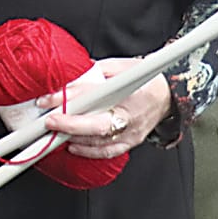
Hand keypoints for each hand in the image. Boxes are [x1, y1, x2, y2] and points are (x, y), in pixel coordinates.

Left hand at [39, 58, 172, 158]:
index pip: (94, 98)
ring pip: (98, 142)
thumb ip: (98, 70)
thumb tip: (74, 71)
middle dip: (67, 125)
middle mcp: (131, 117)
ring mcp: (132, 134)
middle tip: (47, 121)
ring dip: (73, 137)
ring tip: (54, 132)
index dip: (69, 99)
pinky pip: (107, 152)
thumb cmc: (149, 80)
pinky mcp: (131, 143)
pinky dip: (88, 150)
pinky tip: (73, 145)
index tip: (49, 100)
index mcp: (130, 94)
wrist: (170, 97)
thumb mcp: (123, 66)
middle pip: (95, 126)